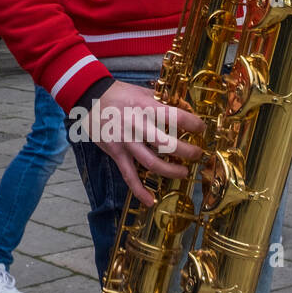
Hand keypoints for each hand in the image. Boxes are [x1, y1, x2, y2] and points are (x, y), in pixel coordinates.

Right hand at [79, 80, 204, 205]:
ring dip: (172, 171)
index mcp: (145, 107)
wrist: (89, 97)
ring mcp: (126, 141)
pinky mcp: (116, 153)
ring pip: (152, 163)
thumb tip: (186, 108)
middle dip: (187, 151)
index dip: (193, 124)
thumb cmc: (119, 93)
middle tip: (197, 153)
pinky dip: (139, 190)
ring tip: (184, 172)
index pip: (175, 118)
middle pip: (167, 144)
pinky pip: (128, 175)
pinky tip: (151, 201)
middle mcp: (136, 125)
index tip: (202, 128)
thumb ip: (163, 100)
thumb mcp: (142, 91)